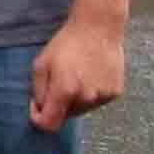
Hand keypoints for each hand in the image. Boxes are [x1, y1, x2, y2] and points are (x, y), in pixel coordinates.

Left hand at [30, 12, 127, 130]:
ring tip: (76, 76)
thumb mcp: (41, 64)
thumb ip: (38, 91)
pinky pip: (97, 101)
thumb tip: (40, 109)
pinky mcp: (116, 92)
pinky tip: (90, 75)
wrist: (99, 29)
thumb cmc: (66, 44)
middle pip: (66, 116)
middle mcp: (86, 98)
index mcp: (65, 91)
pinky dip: (91, 94)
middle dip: (57, 105)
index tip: (37, 106)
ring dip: (75, 100)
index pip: (50, 124)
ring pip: (82, 109)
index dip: (39, 119)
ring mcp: (103, 96)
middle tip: (57, 83)